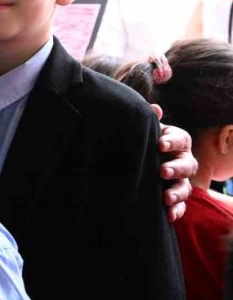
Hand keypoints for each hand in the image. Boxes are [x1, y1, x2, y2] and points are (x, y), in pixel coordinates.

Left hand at [152, 104, 196, 221]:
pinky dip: (176, 211)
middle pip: (187, 165)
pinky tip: (168, 215)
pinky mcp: (174, 197)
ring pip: (185, 188)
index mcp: (178, 142)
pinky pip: (180, 206)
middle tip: (162, 171)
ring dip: (177, 193)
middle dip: (176, 169)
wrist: (136, 159)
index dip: (173, 141)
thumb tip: (154, 108)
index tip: (160, 143)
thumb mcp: (145, 129)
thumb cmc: (142, 139)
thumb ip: (149, 120)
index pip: (181, 139)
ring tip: (165, 198)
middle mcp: (183, 161)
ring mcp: (180, 180)